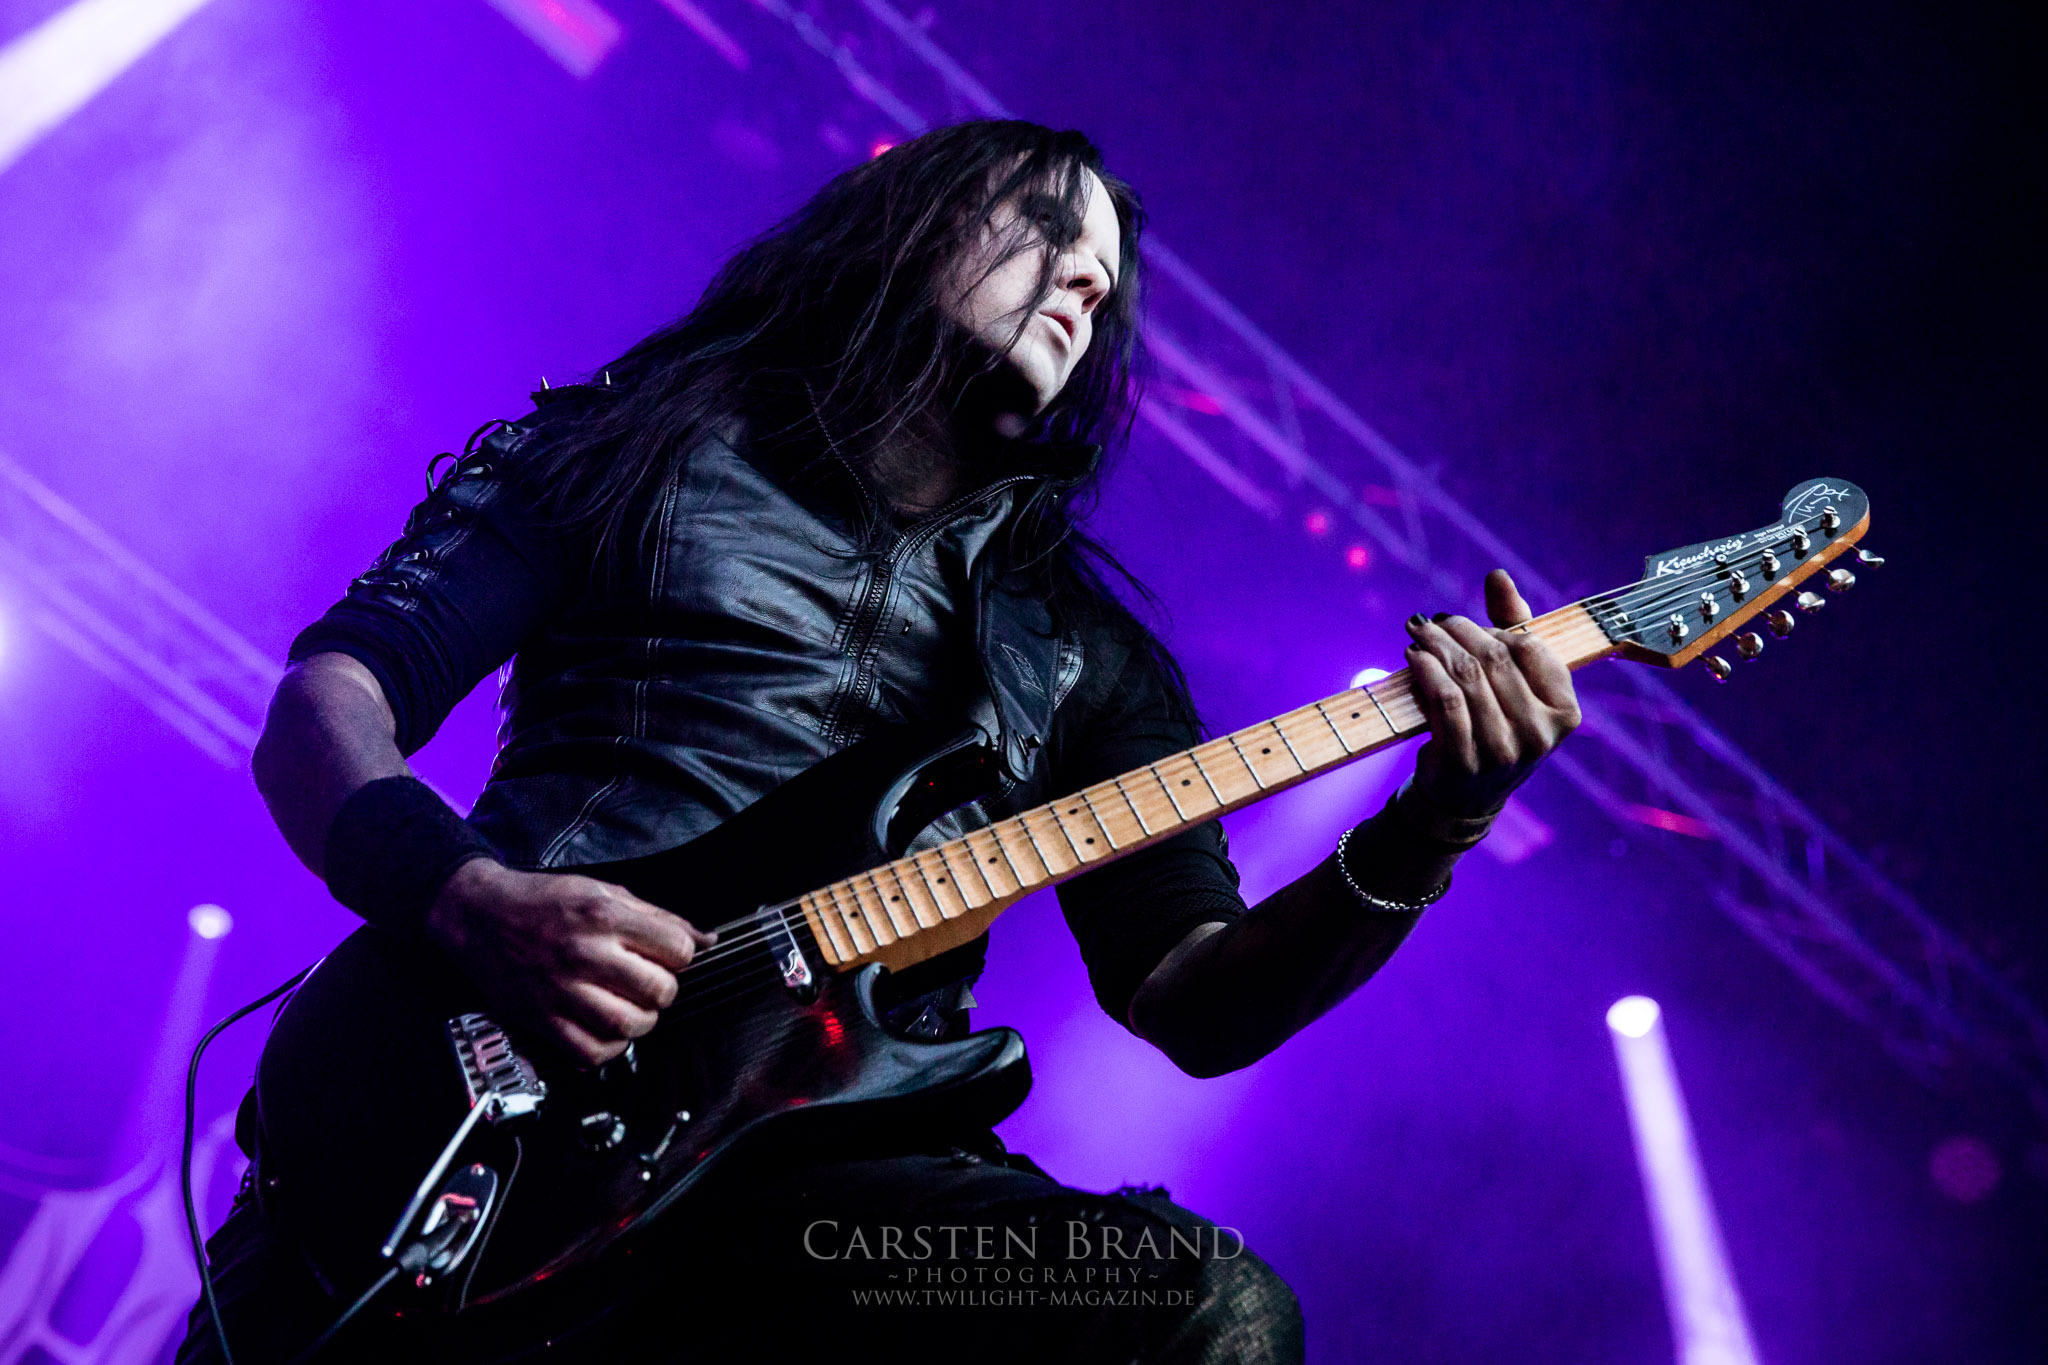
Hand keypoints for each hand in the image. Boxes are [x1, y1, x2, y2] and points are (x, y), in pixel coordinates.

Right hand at [425, 859, 714, 1065]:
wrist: (479, 915)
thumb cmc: (542, 901)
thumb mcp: (603, 891)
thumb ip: (657, 916)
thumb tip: (706, 939)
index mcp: (604, 916)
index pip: (677, 949)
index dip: (680, 954)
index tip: (667, 955)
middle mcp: (584, 954)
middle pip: (659, 990)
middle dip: (664, 989)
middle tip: (649, 982)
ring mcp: (562, 991)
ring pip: (630, 1026)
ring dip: (642, 1020)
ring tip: (631, 1005)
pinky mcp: (542, 1019)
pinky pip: (592, 1052)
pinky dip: (610, 1048)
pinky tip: (607, 1028)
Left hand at [1402, 569, 1581, 830]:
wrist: (1464, 794)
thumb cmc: (1494, 725)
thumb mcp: (1513, 681)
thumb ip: (1512, 626)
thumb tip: (1497, 575)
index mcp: (1565, 711)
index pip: (1528, 647)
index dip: (1491, 628)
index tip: (1462, 623)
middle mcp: (1541, 733)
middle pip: (1492, 659)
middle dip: (1455, 631)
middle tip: (1428, 621)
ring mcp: (1504, 751)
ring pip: (1466, 677)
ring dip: (1435, 647)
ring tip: (1417, 634)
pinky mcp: (1465, 761)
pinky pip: (1445, 701)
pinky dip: (1425, 672)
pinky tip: (1413, 659)